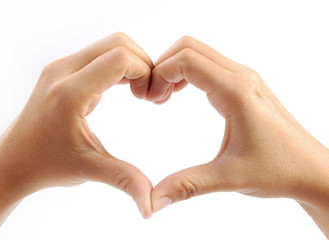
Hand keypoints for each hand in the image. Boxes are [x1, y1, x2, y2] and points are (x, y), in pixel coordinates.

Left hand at [0, 32, 153, 238]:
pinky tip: (123, 88)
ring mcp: (60, 68)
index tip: (149, 97)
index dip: (145, 72)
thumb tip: (152, 205)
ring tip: (138, 91)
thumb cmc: (47, 165)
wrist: (14, 161)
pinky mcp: (61, 70)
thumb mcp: (90, 169)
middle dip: (142, 63)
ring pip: (109, 45)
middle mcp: (62, 71)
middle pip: (117, 42)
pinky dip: (118, 65)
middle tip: (146, 93)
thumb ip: (126, 180)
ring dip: (131, 63)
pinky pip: (98, 54)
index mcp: (70, 93)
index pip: (119, 58)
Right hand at [149, 36, 328, 234]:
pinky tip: (179, 95)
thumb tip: (152, 201)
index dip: (160, 74)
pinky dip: (187, 73)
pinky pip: (208, 64)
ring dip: (174, 68)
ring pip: (198, 53)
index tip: (149, 99)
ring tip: (162, 98)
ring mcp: (244, 78)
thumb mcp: (228, 178)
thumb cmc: (279, 170)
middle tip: (152, 98)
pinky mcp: (243, 85)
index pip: (187, 60)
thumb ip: (187, 186)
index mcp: (236, 92)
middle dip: (162, 66)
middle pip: (189, 47)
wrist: (311, 170)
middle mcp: (241, 76)